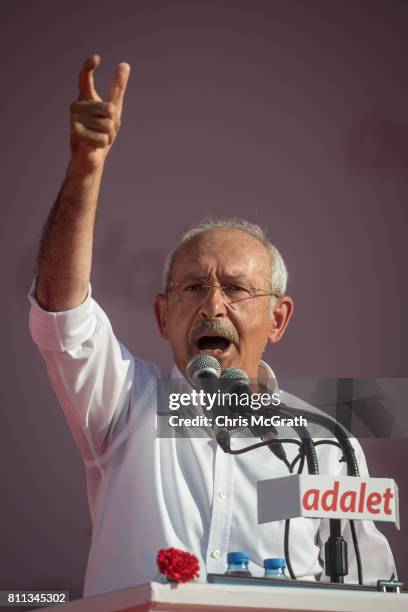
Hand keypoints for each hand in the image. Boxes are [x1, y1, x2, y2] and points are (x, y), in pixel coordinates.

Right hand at [69, 55, 130, 172]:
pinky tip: (95, 146)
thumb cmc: (102, 133)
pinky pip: (103, 138)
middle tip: (103, 131)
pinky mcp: (75, 134)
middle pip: (110, 109)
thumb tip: (124, 64)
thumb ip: (117, 88)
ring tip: (98, 138)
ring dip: (109, 136)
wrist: (90, 157)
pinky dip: (104, 145)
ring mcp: (74, 119)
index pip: (84, 78)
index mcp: (85, 98)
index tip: (97, 58)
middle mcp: (76, 106)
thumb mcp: (113, 111)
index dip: (89, 67)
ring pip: (108, 125)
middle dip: (113, 124)